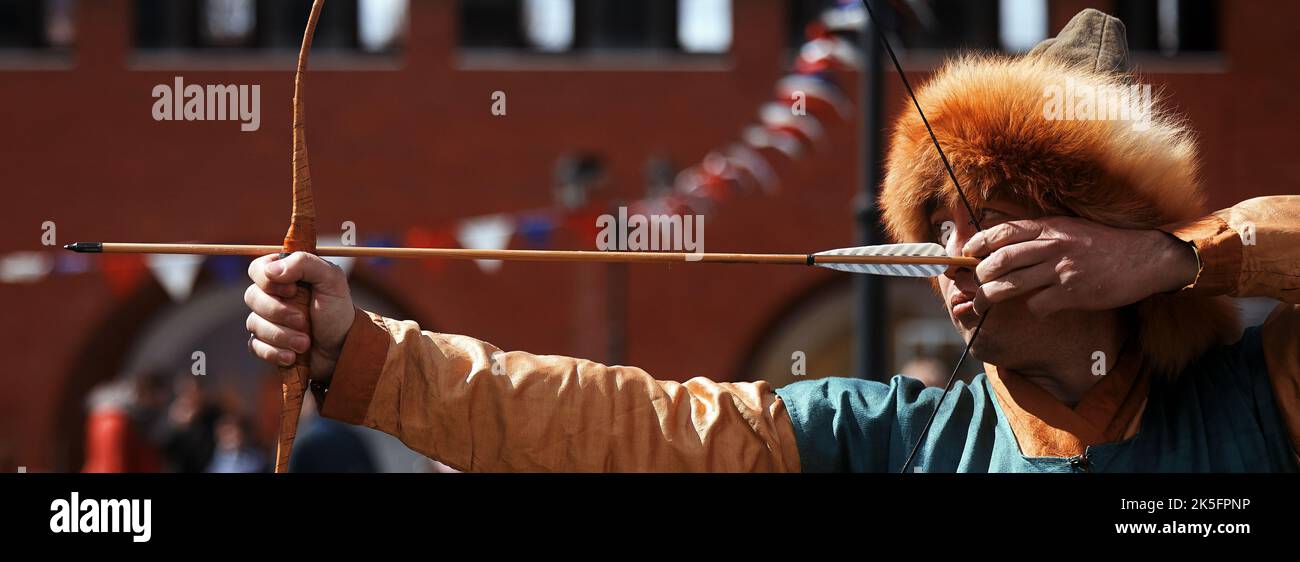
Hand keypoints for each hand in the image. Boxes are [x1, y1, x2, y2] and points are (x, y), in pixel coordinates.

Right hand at [245, 252, 354, 380]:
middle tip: (303, 320)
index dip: (268, 280)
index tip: (293, 290)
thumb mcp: (332, 280)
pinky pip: (255, 346)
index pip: (258, 268)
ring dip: (282, 335)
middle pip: (252, 296)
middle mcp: (272, 295)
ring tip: (305, 343)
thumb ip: (305, 264)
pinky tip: (292, 356)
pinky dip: (274, 352)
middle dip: (278, 311)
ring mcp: (266, 320)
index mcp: (286, 275)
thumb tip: (271, 270)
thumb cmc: (338, 311)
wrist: (343, 349)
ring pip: (254, 323)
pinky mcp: (265, 343)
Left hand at [963, 217, 1198, 316]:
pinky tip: (1038, 309)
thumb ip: (1041, 234)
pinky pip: (1038, 304)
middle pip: (998, 261)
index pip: (1001, 232)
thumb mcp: (1070, 229)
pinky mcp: (1072, 293)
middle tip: (973, 285)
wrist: (1146, 258)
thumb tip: (1005, 244)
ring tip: (982, 304)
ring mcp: (1060, 270)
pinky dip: (1033, 309)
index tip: (965, 254)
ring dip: (990, 298)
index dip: (977, 244)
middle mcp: (1051, 245)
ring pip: (1009, 285)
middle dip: (978, 276)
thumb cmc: (1105, 245)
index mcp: (1049, 227)